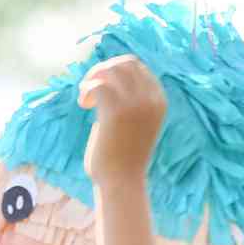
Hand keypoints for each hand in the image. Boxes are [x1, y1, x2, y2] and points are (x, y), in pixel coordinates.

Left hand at [79, 55, 166, 187]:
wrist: (122, 181)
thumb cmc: (124, 157)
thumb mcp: (135, 123)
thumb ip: (128, 101)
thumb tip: (106, 79)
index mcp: (159, 100)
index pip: (138, 67)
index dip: (115, 70)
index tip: (101, 86)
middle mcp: (151, 98)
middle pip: (125, 62)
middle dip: (103, 69)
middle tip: (90, 88)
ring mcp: (135, 104)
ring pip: (111, 70)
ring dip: (93, 79)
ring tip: (86, 98)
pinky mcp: (116, 112)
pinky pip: (98, 84)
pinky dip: (87, 90)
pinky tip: (84, 105)